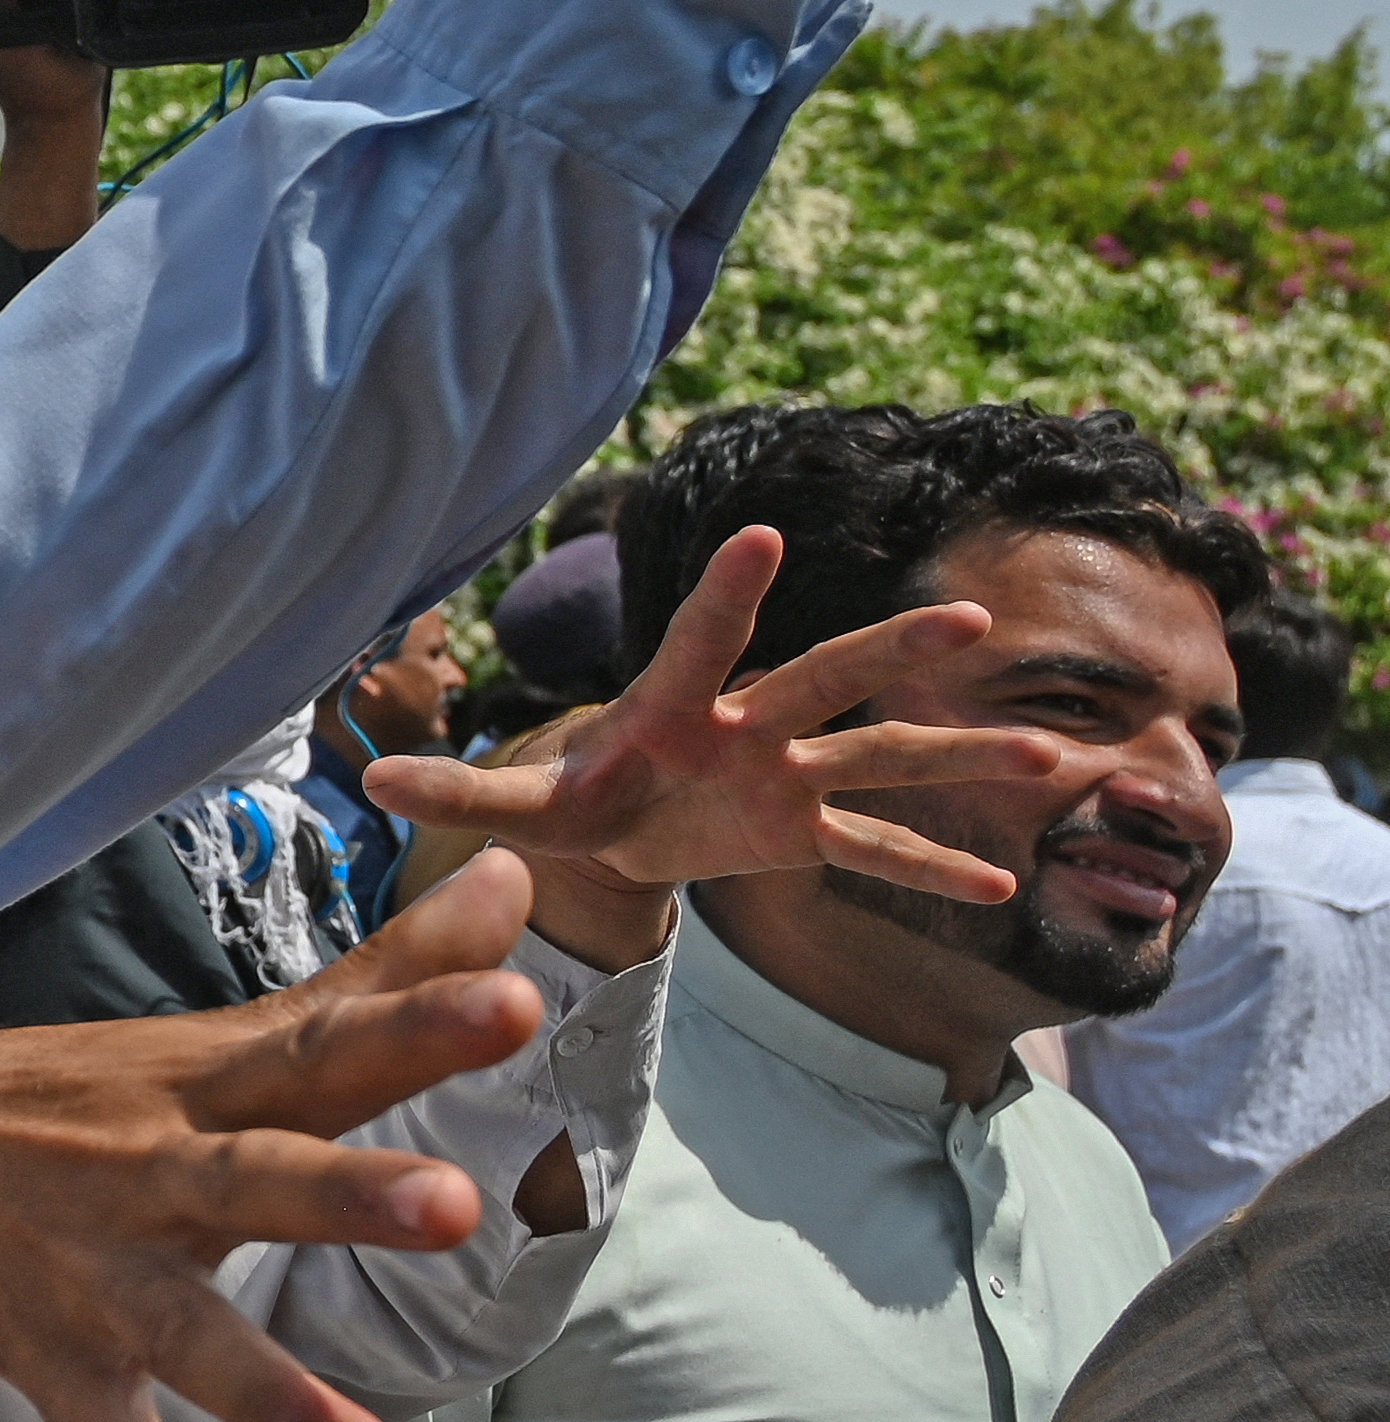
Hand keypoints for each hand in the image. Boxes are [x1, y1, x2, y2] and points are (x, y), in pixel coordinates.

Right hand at [0, 856, 561, 1421]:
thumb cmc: (76, 1090)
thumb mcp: (217, 1034)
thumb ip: (378, 975)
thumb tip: (515, 882)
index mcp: (207, 1084)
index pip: (327, 1042)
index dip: (421, 1020)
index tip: (520, 991)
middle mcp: (154, 1173)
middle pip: (261, 1177)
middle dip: (352, 1194)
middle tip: (455, 1208)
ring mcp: (98, 1276)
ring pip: (188, 1338)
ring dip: (270, 1398)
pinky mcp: (54, 1364)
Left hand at [366, 524, 1080, 963]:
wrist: (612, 829)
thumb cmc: (571, 797)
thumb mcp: (516, 811)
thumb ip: (457, 794)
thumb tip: (370, 779)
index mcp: (670, 709)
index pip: (698, 642)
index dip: (724, 594)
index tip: (757, 534)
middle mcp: (744, 727)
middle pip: (823, 676)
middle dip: (887, 647)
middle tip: (966, 617)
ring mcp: (786, 774)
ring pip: (882, 756)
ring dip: (959, 759)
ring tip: (1051, 761)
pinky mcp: (803, 829)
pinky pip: (876, 847)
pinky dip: (931, 868)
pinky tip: (999, 887)